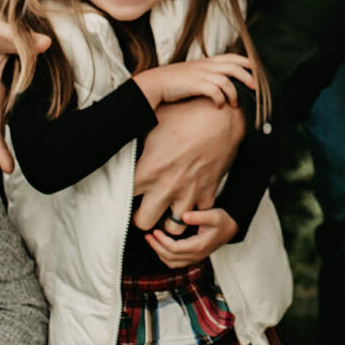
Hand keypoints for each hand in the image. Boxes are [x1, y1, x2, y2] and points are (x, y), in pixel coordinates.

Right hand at [0, 11, 49, 172]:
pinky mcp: (4, 84)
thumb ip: (21, 39)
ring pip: (5, 119)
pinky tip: (39, 123)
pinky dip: (22, 117)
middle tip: (21, 172)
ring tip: (38, 153)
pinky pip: (13, 106)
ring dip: (15, 136)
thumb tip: (46, 44)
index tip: (9, 170)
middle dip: (5, 151)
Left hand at [132, 97, 243, 229]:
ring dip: (168, 219)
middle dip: (142, 217)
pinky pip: (197, 216)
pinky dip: (193, 213)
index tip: (127, 192)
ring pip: (172, 228)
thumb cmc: (186, 115)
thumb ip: (138, 141)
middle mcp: (166, 187)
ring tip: (166, 207)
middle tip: (144, 206)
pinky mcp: (208, 193)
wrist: (222, 117)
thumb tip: (123, 139)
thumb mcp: (154, 122)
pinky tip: (188, 200)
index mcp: (148, 170)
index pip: (123, 198)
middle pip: (144, 223)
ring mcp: (189, 193)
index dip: (122, 196)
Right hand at [134, 54, 255, 109]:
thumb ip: (208, 73)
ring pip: (226, 80)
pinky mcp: (195, 85)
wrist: (155, 82)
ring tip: (236, 103)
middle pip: (234, 67)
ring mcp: (201, 74)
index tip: (257, 71)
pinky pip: (215, 91)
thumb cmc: (175, 80)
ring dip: (234, 93)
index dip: (246, 62)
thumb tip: (223, 82)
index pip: (232, 57)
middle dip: (248, 77)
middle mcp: (206, 65)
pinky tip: (219, 106)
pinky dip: (220, 99)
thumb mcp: (194, 72)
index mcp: (207, 61)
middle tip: (255, 89)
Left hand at [146, 207, 238, 267]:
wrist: (231, 228)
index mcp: (199, 247)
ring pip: (171, 262)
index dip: (162, 241)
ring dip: (159, 253)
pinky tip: (160, 246)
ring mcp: (194, 258)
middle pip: (170, 257)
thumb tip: (183, 216)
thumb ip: (198, 216)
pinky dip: (165, 256)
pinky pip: (175, 262)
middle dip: (157, 247)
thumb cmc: (222, 221)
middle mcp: (196, 255)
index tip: (155, 231)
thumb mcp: (214, 215)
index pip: (175, 249)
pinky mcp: (193, 257)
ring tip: (152, 240)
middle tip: (148, 235)